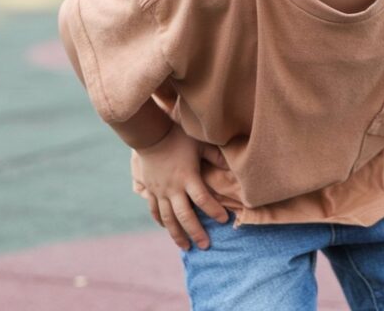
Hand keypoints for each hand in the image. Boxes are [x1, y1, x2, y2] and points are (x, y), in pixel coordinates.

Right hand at [131, 124, 229, 249]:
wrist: (151, 136)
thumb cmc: (179, 138)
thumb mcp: (200, 144)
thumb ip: (216, 156)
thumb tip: (232, 166)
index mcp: (188, 177)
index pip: (204, 199)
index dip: (215, 211)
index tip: (225, 220)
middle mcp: (174, 188)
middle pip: (185, 216)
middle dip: (196, 233)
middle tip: (206, 246)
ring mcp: (161, 191)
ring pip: (169, 219)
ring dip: (178, 235)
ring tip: (186, 247)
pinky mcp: (151, 191)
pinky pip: (155, 211)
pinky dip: (161, 222)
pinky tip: (167, 229)